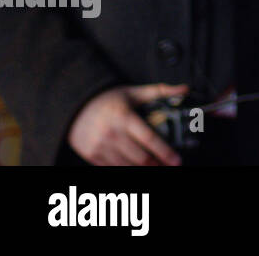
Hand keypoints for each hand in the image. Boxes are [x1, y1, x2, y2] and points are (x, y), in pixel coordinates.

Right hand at [67, 83, 187, 165]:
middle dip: (157, 165)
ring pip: (127, 165)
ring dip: (143, 170)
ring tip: (156, 168)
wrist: (75, 106)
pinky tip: (136, 168)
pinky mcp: (92, 155)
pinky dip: (126, 169)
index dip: (165, 152)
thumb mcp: (133, 92)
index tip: (176, 160)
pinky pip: (112, 168)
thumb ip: (160, 91)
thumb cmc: (108, 99)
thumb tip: (184, 89)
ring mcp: (100, 147)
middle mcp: (112, 134)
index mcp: (124, 117)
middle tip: (169, 167)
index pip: (149, 139)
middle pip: (140, 157)